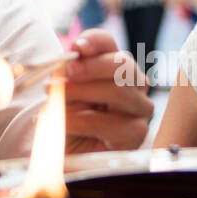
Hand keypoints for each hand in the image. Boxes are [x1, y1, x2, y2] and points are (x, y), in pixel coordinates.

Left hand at [63, 29, 153, 151]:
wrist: (66, 156)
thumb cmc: (66, 121)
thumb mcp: (61, 94)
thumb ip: (66, 75)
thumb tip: (69, 61)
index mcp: (113, 65)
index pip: (107, 43)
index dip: (93, 41)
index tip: (77, 47)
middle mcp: (133, 82)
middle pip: (122, 64)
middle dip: (90, 68)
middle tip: (64, 76)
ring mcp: (140, 106)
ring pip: (120, 91)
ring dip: (83, 93)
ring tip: (56, 101)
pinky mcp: (137, 132)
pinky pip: (112, 123)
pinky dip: (82, 121)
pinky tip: (64, 123)